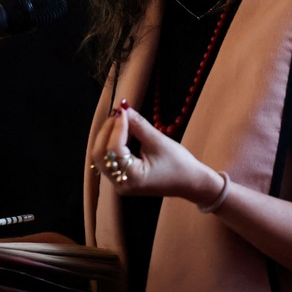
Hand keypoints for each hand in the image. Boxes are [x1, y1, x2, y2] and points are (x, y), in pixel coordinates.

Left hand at [90, 101, 223, 204]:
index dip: (117, 127)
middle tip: (119, 113)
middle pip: (100, 153)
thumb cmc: (179, 164)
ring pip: (101, 156)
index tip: (122, 110)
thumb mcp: (158, 141)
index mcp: (131, 178)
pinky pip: (108, 159)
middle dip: (107, 130)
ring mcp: (119, 183)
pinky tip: (120, 130)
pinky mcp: (122, 178)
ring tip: (120, 119)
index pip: (114, 149)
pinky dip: (110, 143)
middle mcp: (120, 183)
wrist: (190, 182)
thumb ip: (138, 124)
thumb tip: (124, 108)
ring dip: (106, 136)